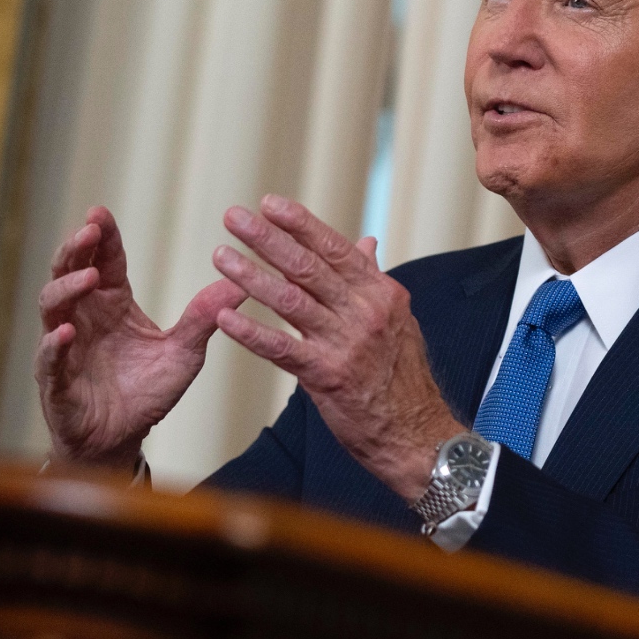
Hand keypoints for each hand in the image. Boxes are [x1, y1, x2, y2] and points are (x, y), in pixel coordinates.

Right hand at [37, 207, 244, 468]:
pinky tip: (66, 333)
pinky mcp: (56, 382)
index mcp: (111, 305)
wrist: (124, 438)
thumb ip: (204, 318)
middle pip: (68, 272)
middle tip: (88, 229)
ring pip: (52, 308)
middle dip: (75, 250)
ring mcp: (64, 347)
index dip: (101, 237)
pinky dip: (55, 345)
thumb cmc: (148, 390)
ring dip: (67, 289)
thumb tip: (241, 284)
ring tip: (88, 278)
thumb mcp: (185, 352)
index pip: (103, 261)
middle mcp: (83, 318)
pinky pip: (49, 360)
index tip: (101, 213)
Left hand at [211, 195, 462, 500]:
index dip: (301, 225)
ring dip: (250, 276)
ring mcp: (347, 344)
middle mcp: (365, 313)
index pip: (336, 250)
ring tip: (221, 256)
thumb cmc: (402, 378)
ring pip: (291, 301)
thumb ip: (373, 281)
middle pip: (309, 267)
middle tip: (234, 217)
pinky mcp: (327, 376)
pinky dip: (251, 333)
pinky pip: (282, 349)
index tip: (270, 205)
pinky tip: (225, 318)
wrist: (417, 433)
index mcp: (381, 294)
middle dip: (268, 239)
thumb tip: (366, 244)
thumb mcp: (397, 320)